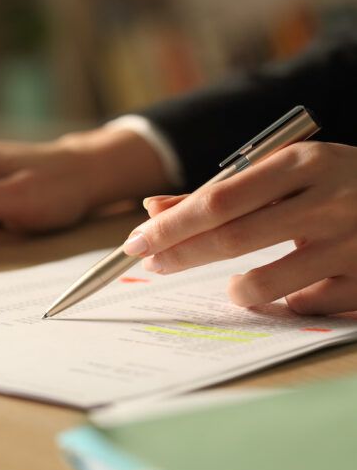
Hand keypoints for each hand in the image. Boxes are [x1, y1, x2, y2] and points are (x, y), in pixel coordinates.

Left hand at [122, 141, 356, 314]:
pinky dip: (288, 301)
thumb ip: (222, 192)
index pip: (219, 198)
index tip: (135, 242)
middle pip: (232, 238)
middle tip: (151, 265)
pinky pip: (305, 306)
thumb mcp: (288, 173)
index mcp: (304, 163)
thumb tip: (152, 209)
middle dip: (180, 255)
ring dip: (236, 289)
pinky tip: (296, 286)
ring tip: (236, 284)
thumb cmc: (339, 186)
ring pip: (265, 283)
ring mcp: (354, 244)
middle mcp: (330, 200)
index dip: (171, 225)